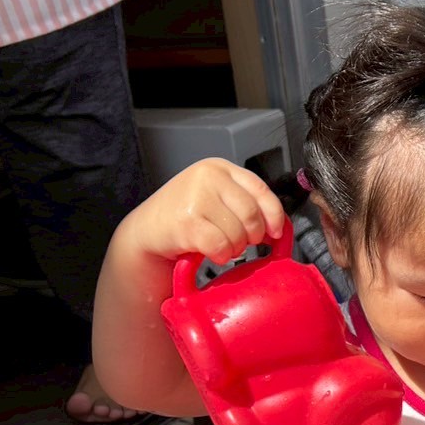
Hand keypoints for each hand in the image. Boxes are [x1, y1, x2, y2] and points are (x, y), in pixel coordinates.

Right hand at [125, 158, 285, 264]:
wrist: (147, 230)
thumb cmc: (185, 215)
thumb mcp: (215, 198)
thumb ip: (242, 203)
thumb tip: (276, 226)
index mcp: (220, 168)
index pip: (260, 189)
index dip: (273, 214)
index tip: (275, 231)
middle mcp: (208, 176)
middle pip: (251, 213)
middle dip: (252, 236)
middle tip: (242, 243)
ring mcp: (196, 197)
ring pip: (238, 232)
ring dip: (235, 248)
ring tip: (222, 246)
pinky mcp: (187, 221)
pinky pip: (221, 245)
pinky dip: (221, 255)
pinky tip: (212, 253)